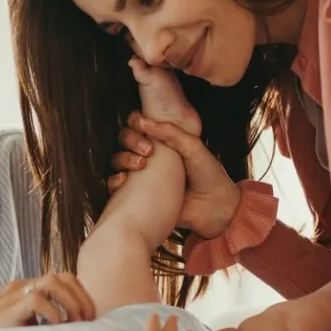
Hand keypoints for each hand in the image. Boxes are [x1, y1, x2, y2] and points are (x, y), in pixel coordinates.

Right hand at [0, 272, 95, 330]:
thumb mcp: (27, 327)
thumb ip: (45, 321)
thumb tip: (75, 328)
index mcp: (25, 289)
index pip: (62, 279)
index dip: (80, 295)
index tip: (89, 317)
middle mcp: (21, 286)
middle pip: (62, 275)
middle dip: (80, 297)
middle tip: (86, 320)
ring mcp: (14, 293)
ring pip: (53, 281)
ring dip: (70, 302)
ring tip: (74, 322)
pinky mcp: (10, 305)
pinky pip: (38, 299)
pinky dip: (53, 313)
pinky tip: (55, 327)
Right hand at [107, 112, 241, 239]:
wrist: (215, 209)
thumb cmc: (209, 175)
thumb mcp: (194, 147)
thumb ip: (171, 132)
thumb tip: (143, 121)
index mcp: (164, 142)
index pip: (140, 125)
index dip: (135, 122)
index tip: (140, 125)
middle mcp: (150, 157)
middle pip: (125, 140)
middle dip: (131, 140)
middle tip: (148, 150)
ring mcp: (142, 176)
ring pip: (118, 160)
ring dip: (123, 158)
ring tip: (140, 165)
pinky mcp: (137, 196)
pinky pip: (116, 186)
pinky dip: (115, 181)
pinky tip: (125, 181)